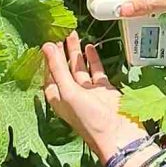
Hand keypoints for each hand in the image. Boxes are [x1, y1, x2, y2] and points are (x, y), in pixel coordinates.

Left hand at [42, 32, 146, 163]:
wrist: (119, 134)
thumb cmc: (90, 119)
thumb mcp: (69, 92)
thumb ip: (58, 68)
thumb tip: (46, 46)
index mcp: (58, 98)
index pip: (49, 73)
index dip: (48, 57)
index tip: (47, 39)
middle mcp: (71, 94)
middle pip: (64, 68)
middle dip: (62, 51)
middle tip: (60, 32)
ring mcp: (89, 92)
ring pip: (80, 68)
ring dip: (77, 53)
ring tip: (73, 34)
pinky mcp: (103, 90)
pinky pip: (96, 71)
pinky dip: (93, 60)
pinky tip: (90, 47)